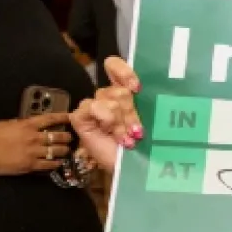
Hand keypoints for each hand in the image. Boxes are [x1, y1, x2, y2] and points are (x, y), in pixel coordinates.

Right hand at [0, 112, 71, 175]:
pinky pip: (49, 165)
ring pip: (57, 151)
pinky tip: (59, 163)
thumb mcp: (5, 124)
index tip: (70, 117)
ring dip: (64, 150)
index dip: (62, 118)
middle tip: (70, 138)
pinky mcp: (30, 165)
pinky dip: (56, 163)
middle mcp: (34, 138)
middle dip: (67, 137)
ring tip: (67, 150)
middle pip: (58, 136)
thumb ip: (20, 123)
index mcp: (27, 125)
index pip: (50, 119)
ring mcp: (33, 152)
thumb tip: (29, 124)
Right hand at [69, 56, 143, 170]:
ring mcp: (92, 106)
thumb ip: (148, 100)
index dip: (124, 72)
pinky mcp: (80, 116)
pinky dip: (108, 121)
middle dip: (132, 113)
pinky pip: (94, 107)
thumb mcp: (150, 118)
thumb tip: (152, 88)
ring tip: (129, 138)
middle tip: (138, 131)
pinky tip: (114, 135)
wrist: (130, 166)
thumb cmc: (143, 144)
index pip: (114, 65)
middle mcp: (107, 96)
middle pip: (119, 90)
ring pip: (109, 100)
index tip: (137, 88)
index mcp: (124, 91)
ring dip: (122, 122)